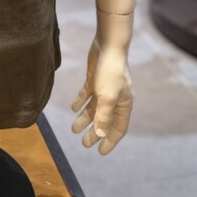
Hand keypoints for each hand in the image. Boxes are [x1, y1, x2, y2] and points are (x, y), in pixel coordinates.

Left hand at [71, 35, 132, 154]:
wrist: (107, 45)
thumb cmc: (110, 72)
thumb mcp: (107, 97)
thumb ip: (104, 117)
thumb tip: (101, 135)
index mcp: (123, 105)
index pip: (118, 128)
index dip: (110, 140)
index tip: (100, 152)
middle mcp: (115, 98)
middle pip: (104, 120)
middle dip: (94, 132)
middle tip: (83, 143)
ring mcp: (104, 88)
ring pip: (94, 108)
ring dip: (85, 118)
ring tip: (74, 129)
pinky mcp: (95, 78)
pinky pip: (87, 94)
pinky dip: (80, 101)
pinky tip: (73, 108)